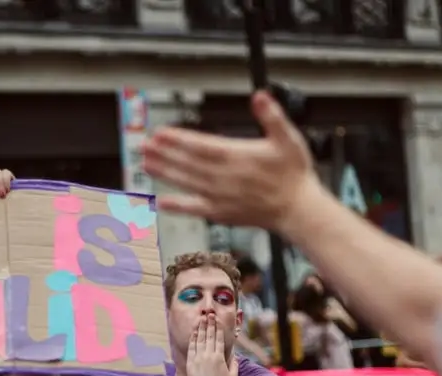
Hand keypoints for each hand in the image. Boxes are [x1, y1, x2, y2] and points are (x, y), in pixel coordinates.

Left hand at [141, 91, 318, 234]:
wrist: (296, 208)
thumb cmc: (293, 174)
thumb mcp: (288, 138)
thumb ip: (272, 116)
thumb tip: (260, 97)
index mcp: (237, 156)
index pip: (201, 146)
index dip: (179, 139)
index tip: (161, 133)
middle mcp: (224, 177)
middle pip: (188, 163)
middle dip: (165, 153)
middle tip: (145, 145)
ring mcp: (220, 196)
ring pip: (187, 183)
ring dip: (165, 173)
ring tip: (147, 164)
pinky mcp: (221, 212)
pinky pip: (195, 208)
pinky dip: (178, 205)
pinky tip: (162, 201)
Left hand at [187, 315, 238, 375]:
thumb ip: (234, 364)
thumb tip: (234, 356)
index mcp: (219, 356)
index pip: (218, 338)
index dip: (218, 327)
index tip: (217, 319)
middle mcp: (208, 355)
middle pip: (209, 336)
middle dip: (209, 324)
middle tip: (209, 314)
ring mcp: (198, 358)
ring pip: (199, 339)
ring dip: (200, 328)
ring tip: (201, 319)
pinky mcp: (190, 362)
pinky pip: (191, 347)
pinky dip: (192, 338)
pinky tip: (194, 332)